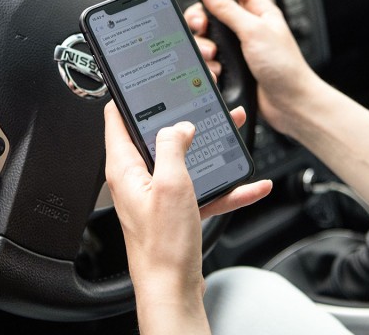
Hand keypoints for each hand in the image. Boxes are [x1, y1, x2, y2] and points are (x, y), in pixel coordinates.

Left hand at [103, 102, 271, 315]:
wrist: (173, 290)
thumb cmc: (163, 246)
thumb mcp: (171, 184)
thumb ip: (174, 147)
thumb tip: (180, 125)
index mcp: (125, 168)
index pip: (117, 119)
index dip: (130, 96)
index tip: (143, 79)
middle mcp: (137, 180)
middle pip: (159, 137)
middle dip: (184, 118)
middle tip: (202, 102)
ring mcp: (158, 196)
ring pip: (185, 161)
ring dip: (211, 149)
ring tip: (234, 132)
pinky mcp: (176, 213)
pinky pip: (203, 191)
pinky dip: (226, 187)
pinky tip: (251, 185)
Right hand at [190, 0, 320, 134]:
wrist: (290, 104)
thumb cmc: (285, 67)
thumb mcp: (254, 31)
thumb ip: (228, 7)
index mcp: (258, 8)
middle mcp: (246, 24)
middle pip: (211, 8)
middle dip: (201, 17)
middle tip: (201, 25)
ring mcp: (238, 45)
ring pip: (206, 35)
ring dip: (204, 45)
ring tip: (214, 54)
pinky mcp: (232, 64)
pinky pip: (209, 58)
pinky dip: (208, 64)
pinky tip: (216, 70)